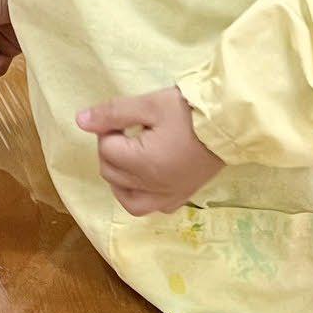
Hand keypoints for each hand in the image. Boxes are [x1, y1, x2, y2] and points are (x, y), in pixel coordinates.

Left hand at [76, 87, 224, 215]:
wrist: (232, 125)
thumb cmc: (190, 112)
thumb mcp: (149, 104)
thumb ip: (113, 113)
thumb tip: (80, 121)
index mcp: (144, 164)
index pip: (106, 150)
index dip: (108, 130)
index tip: (123, 119)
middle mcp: (154, 187)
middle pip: (111, 174)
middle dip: (110, 152)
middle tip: (126, 132)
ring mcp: (169, 195)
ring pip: (128, 199)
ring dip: (120, 179)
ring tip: (128, 157)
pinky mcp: (183, 197)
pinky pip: (153, 207)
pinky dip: (143, 195)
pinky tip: (147, 178)